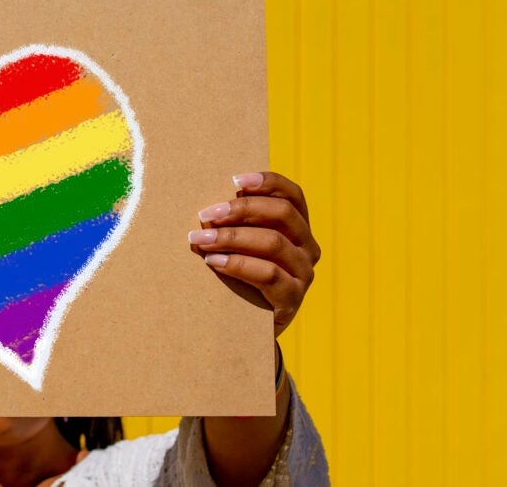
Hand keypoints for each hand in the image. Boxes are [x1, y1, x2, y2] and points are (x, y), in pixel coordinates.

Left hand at [188, 172, 320, 336]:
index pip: (293, 195)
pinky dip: (237, 264)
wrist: (246, 328)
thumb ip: (237, 224)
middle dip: (241, 209)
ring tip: (200, 239)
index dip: (268, 182)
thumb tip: (207, 203)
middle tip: (205, 214)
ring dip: (232, 237)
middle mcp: (308, 247)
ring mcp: (304, 274)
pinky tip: (212, 261)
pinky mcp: (293, 299)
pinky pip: (267, 274)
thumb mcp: (243, 247)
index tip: (235, 179)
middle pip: (281, 214)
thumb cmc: (238, 277)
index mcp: (298, 227)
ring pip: (272, 243)